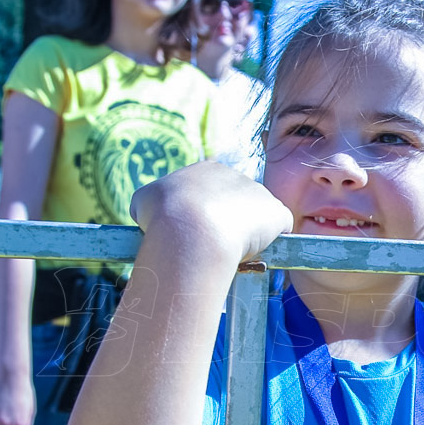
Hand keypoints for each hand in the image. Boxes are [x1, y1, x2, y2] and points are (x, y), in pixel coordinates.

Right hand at [130, 161, 292, 266]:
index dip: (204, 216)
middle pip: (236, 204)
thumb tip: (149, 212)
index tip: (197, 234)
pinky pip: (279, 229)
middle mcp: (237, 176)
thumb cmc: (164, 215)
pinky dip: (271, 243)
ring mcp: (260, 194)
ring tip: (233, 254)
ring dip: (250, 234)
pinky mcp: (278, 214)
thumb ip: (153, 201)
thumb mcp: (144, 201)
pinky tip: (258, 254)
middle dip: (227, 224)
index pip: (210, 192)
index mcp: (207, 170)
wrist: (192, 230)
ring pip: (258, 217)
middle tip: (215, 247)